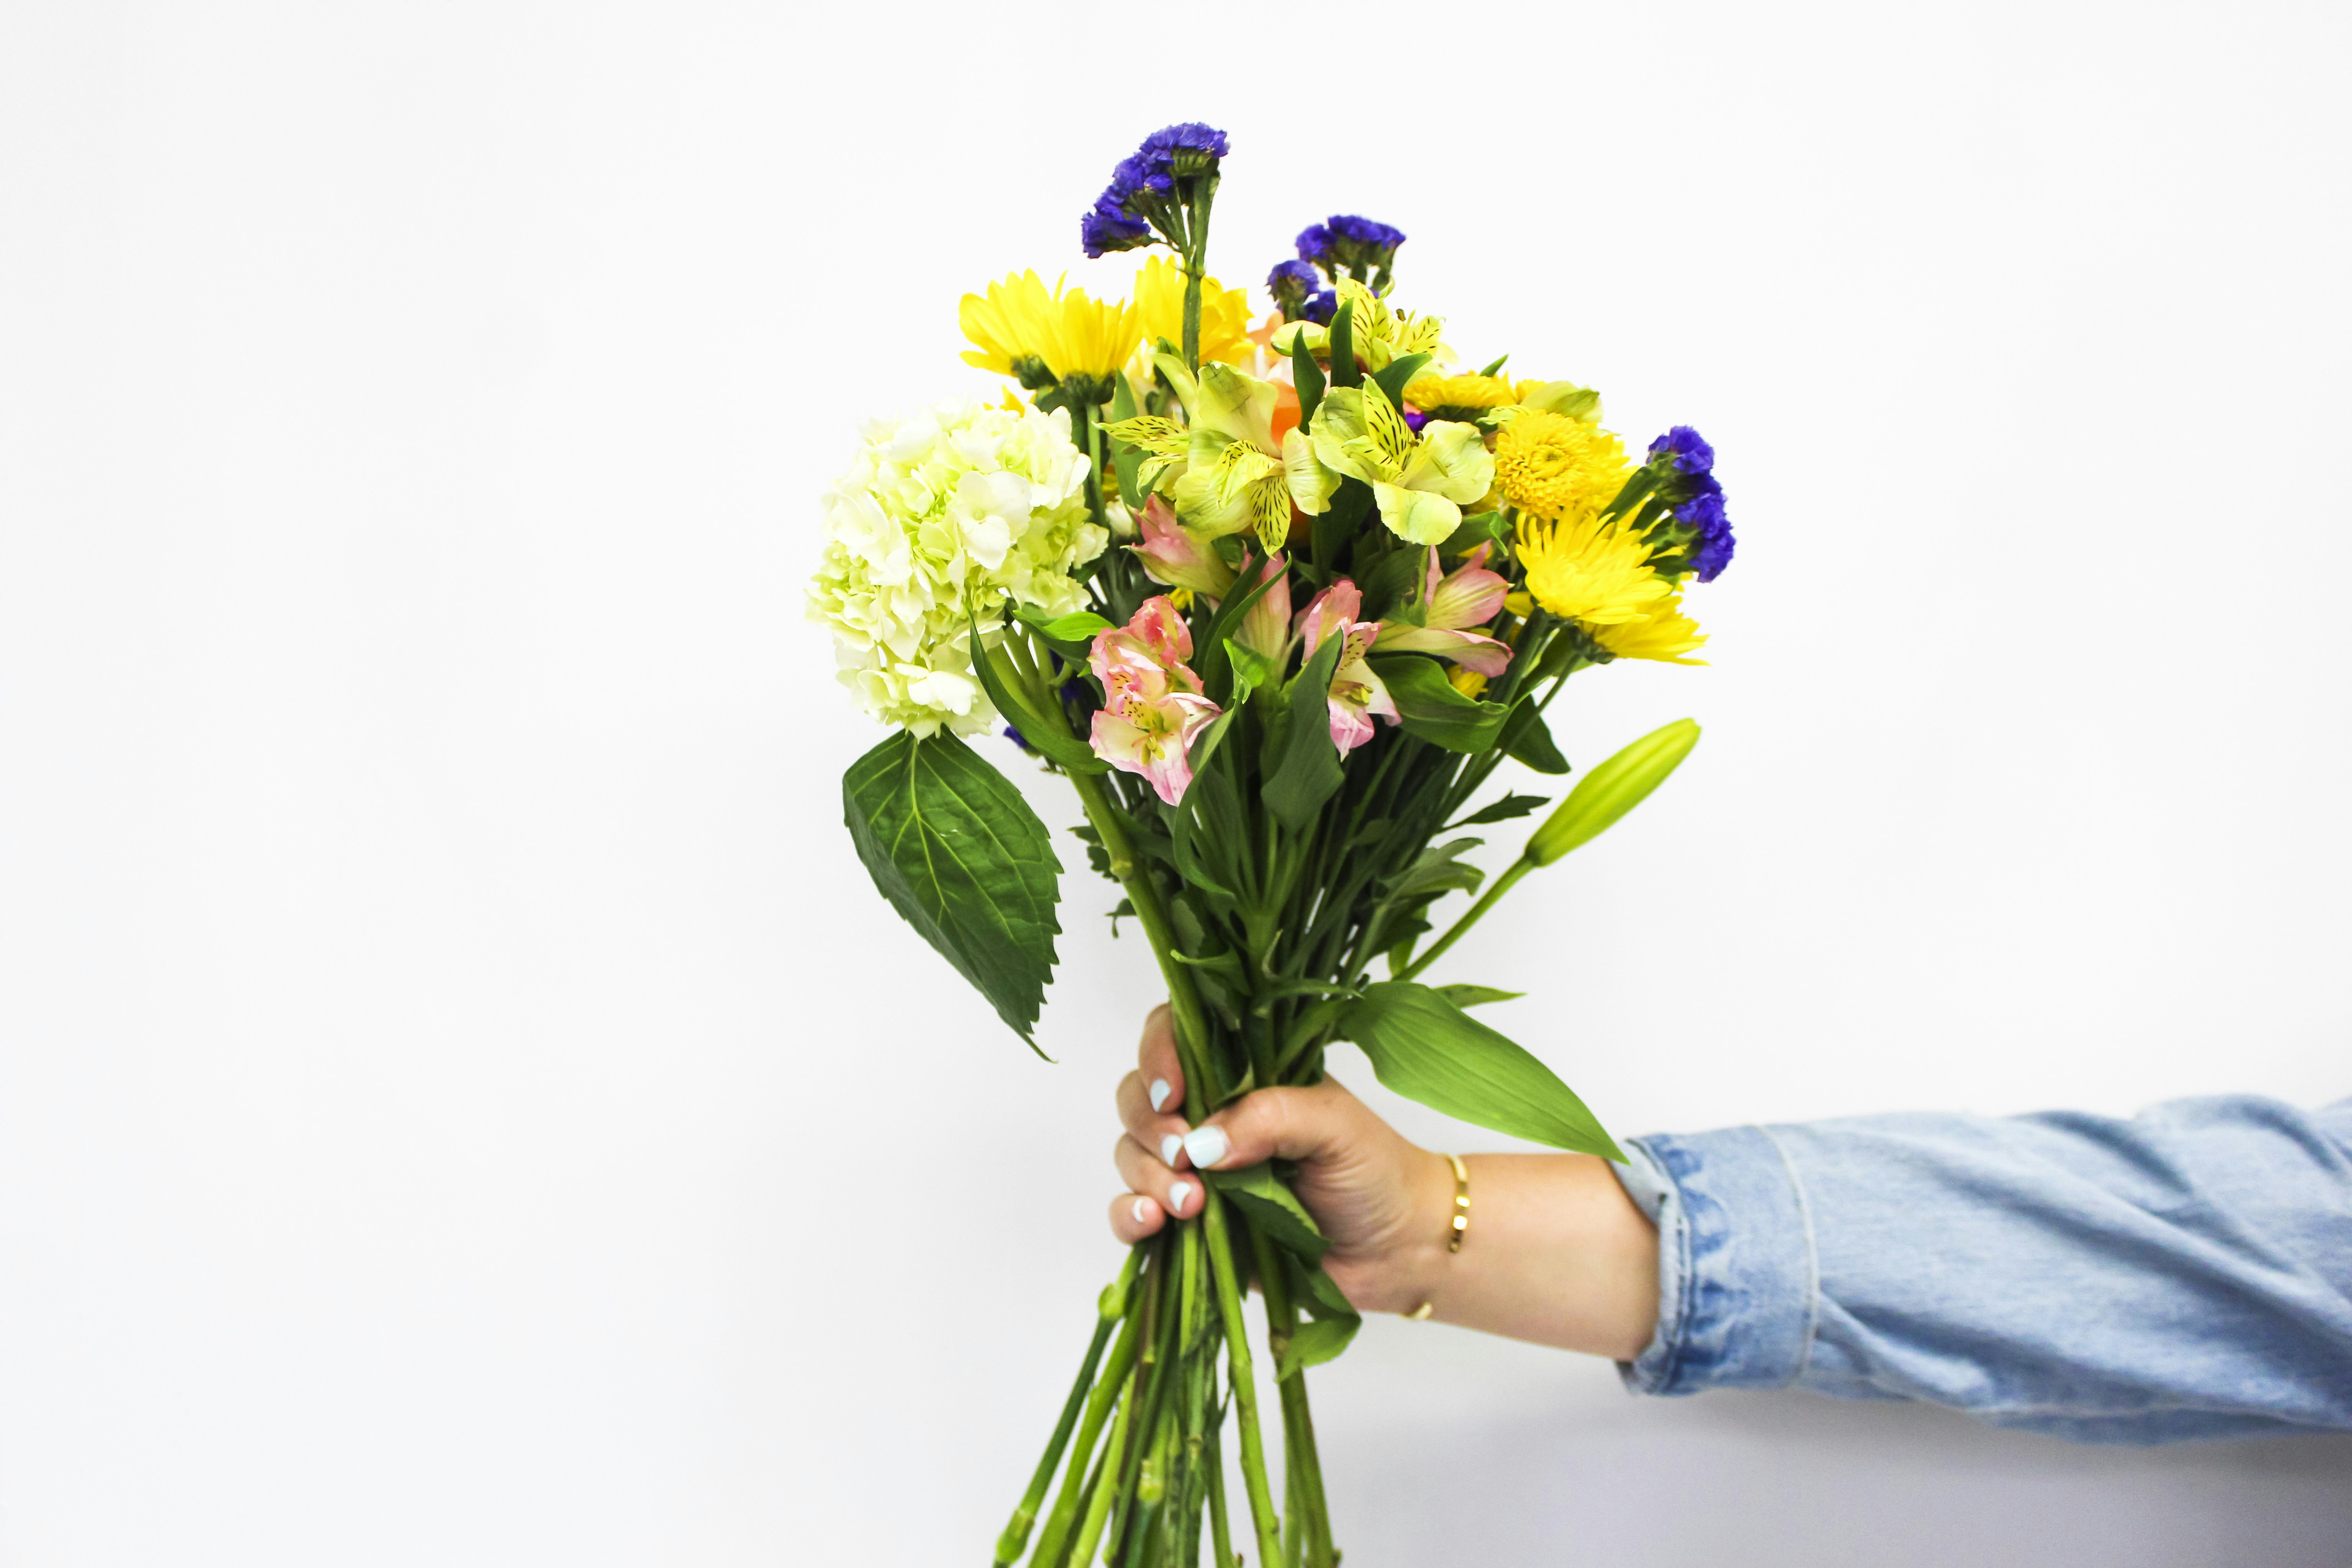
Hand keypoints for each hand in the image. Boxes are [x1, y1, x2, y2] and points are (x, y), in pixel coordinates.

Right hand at [1107, 1005, 1662, 1359]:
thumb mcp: (1333, 1122)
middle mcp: (1220, 1105)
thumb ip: (1267, 1112)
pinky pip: (1146, 1212)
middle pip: (1141, 1094)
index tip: (1175, 1090)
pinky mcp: (1206, 1222)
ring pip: (1136, 1153)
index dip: (1160, 1053)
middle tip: (1186, 1164)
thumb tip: (1203, 1132)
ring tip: (1174, 1209)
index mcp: (1251, 1059)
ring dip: (1139, 1177)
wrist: (1418, 1246)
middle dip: (1148, 1129)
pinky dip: (1137, 1218)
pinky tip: (1154, 1230)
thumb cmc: (1391, 1171)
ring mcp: (1208, 1164)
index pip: (1175, 1028)